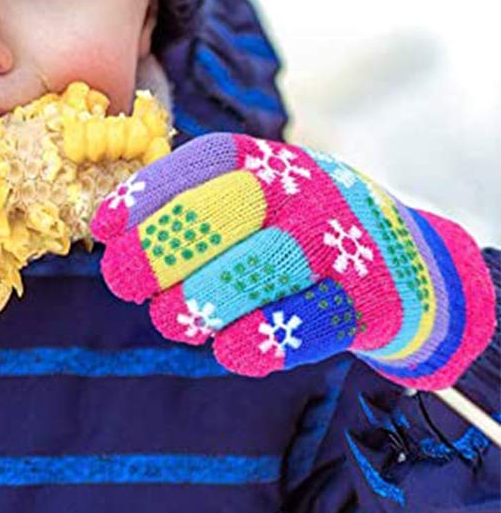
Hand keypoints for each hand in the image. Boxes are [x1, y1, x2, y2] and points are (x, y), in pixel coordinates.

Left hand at [91, 133, 496, 390]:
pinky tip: (229, 350)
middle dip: (165, 247)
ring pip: (262, 267)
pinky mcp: (366, 303)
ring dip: (204, 299)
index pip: (210, 161)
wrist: (407, 276)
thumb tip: (109, 233)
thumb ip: (194, 216)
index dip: (151, 193)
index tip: (105, 229)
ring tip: (177, 321)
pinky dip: (259, 341)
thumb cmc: (300, 245)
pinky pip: (306, 324)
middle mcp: (311, 195)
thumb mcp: (257, 212)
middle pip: (228, 211)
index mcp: (278, 167)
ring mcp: (344, 245)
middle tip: (127, 284)